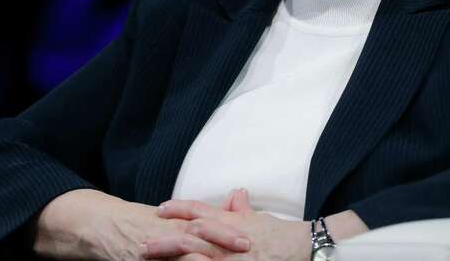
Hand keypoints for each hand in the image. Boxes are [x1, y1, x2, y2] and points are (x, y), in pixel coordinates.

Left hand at [153, 189, 310, 260]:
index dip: (179, 209)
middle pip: (193, 235)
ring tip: (153, 259)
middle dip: (167, 240)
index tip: (160, 208)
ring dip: (175, 259)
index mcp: (233, 222)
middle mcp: (230, 238)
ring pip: (198, 256)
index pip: (201, 211)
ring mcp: (233, 257)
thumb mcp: (260, 220)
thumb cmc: (282, 236)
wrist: (305, 248)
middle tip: (143, 243)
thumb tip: (236, 195)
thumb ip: (243, 210)